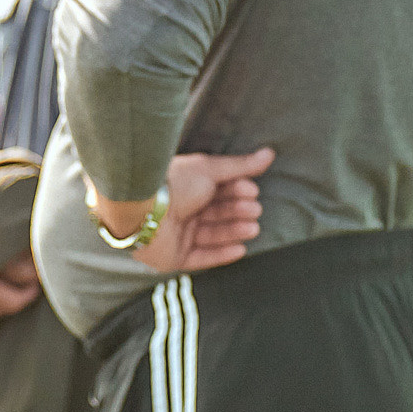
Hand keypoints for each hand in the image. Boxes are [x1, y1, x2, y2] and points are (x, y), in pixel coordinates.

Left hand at [97, 147, 272, 274]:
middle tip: (254, 209)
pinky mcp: (175, 257)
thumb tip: (269, 154)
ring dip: (234, 231)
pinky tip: (240, 249)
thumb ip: (240, 166)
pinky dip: (221, 254)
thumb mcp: (209, 169)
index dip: (236, 191)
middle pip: (218, 213)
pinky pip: (202, 257)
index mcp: (188, 187)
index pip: (219, 192)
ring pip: (213, 235)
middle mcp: (183, 210)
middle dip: (238, 211)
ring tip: (252, 228)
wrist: (143, 207)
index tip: (251, 190)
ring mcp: (179, 235)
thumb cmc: (174, 182)